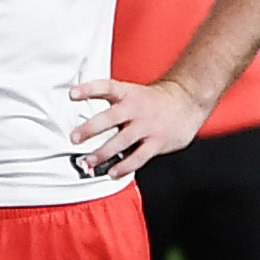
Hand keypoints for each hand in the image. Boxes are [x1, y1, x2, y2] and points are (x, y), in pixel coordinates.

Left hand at [70, 77, 205, 179]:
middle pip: (109, 118)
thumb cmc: (155, 102)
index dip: (88, 89)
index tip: (72, 94)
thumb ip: (114, 105)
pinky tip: (112, 173)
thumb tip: (87, 120)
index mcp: (129, 94)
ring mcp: (147, 126)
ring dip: (102, 153)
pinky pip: (138, 158)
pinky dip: (124, 167)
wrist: (188, 102)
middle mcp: (136, 109)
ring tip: (88, 161)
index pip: (106, 87)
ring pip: (121, 141)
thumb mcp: (134, 94)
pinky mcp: (157, 142)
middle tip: (74, 138)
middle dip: (90, 129)